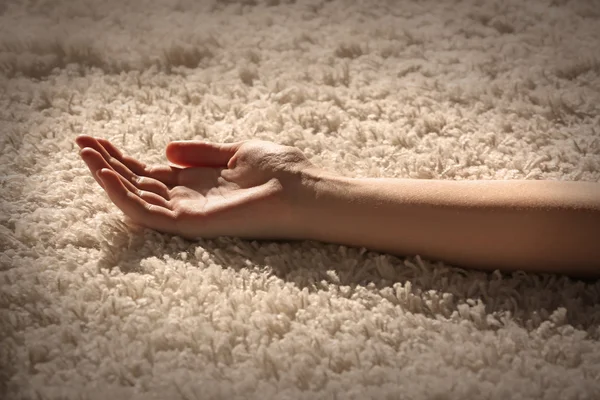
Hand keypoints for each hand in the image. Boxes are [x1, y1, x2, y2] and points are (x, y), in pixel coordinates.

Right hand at [75, 135, 315, 238]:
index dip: (122, 157)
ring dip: (109, 178)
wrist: (306, 190)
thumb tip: (166, 150)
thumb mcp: (237, 151)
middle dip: (108, 165)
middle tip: (81, 142)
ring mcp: (190, 214)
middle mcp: (189, 200)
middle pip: (138, 184)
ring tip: (85, 153)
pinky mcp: (194, 224)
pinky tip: (107, 175)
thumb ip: (201, 152)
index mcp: (197, 183)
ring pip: (137, 200)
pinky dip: (125, 196)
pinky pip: (150, 215)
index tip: (96, 138)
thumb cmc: (282, 171)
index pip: (149, 173)